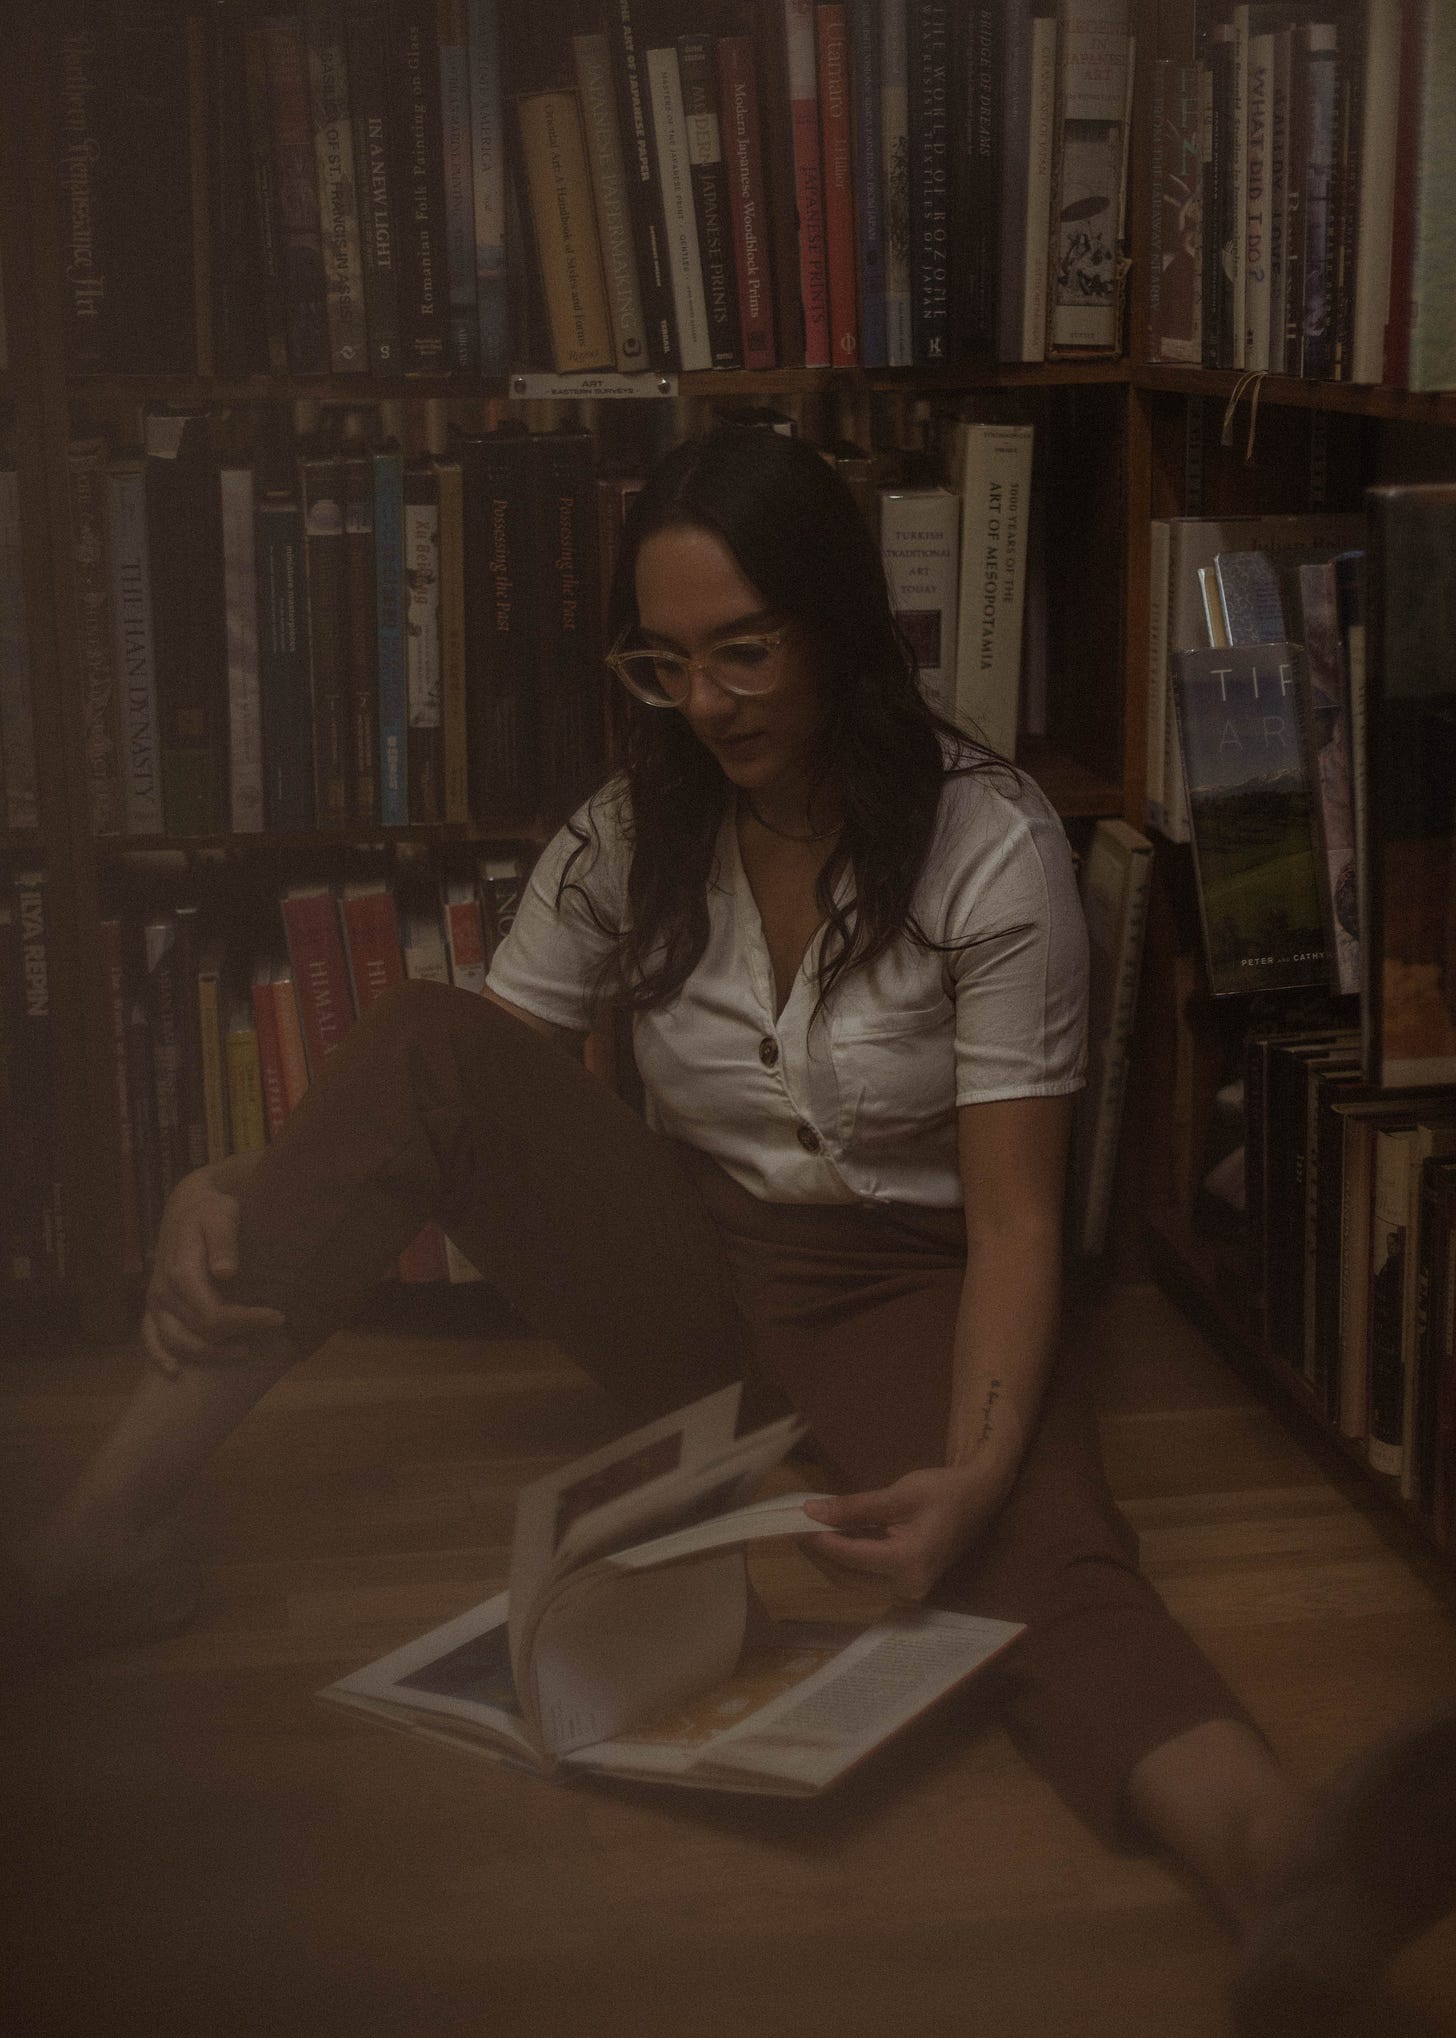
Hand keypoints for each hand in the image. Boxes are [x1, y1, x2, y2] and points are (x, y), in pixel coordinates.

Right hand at [141, 1160, 287, 1376]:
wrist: (189, 1207)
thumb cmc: (212, 1211)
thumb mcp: (222, 1216)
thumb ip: (224, 1241)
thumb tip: (226, 1272)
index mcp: (182, 1272)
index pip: (215, 1314)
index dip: (248, 1321)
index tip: (278, 1316)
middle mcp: (165, 1291)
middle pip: (201, 1332)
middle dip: (238, 1335)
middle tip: (270, 1329)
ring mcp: (156, 1301)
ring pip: (177, 1342)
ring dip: (209, 1354)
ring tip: (242, 1352)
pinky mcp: (153, 1306)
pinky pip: (149, 1338)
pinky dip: (159, 1357)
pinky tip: (176, 1373)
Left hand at [801, 1459, 1015, 1601]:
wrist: (978, 1497)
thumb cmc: (942, 1491)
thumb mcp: (898, 1494)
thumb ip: (855, 1507)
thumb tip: (812, 1512)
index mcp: (908, 1563)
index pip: (850, 1556)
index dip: (820, 1540)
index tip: (793, 1522)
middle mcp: (907, 1586)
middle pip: (847, 1576)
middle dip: (819, 1553)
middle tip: (794, 1527)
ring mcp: (908, 1588)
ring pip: (854, 1580)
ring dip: (830, 1558)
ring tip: (808, 1531)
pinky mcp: (906, 1581)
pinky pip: (867, 1575)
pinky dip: (847, 1558)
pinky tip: (834, 1537)